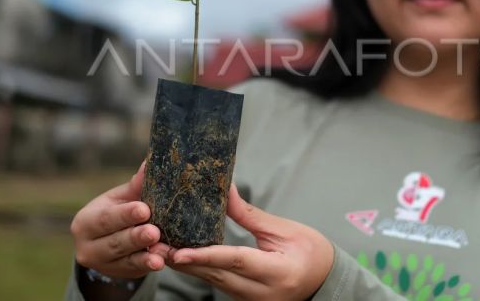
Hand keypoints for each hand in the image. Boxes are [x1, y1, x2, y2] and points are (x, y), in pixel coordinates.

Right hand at [70, 161, 168, 278]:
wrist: (107, 239)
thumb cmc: (118, 210)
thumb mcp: (121, 198)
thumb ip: (135, 185)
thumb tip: (149, 164)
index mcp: (86, 221)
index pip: (105, 218)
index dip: (125, 215)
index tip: (145, 210)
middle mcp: (87, 246)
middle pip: (114, 241)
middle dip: (135, 237)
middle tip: (154, 232)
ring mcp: (102, 264)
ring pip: (125, 259)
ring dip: (145, 256)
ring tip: (161, 251)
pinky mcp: (117, 274)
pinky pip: (134, 270)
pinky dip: (148, 265)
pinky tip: (161, 262)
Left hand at [167, 183, 333, 300]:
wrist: (325, 280)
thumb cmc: (311, 251)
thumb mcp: (284, 228)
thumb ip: (249, 215)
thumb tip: (223, 190)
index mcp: (277, 272)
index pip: (235, 262)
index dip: (205, 256)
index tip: (178, 251)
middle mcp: (262, 294)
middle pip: (216, 276)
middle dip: (184, 261)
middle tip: (155, 245)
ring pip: (213, 283)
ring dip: (188, 266)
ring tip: (160, 248)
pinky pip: (219, 284)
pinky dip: (202, 270)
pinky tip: (184, 256)